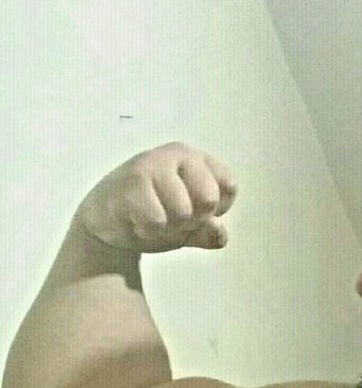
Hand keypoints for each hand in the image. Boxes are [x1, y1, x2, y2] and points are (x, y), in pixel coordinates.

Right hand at [74, 142, 237, 253]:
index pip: (229, 186)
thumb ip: (210, 232)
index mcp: (199, 161)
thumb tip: (219, 232)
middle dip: (192, 219)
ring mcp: (153, 164)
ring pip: (183, 213)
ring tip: (152, 217)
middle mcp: (179, 154)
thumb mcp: (191, 229)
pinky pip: (157, 221)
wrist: (107, 224)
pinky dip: (148, 230)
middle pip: (209, 199)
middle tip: (171, 216)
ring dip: (168, 227)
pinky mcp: (131, 181)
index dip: (216, 210)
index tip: (195, 211)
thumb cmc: (155, 217)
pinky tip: (135, 219)